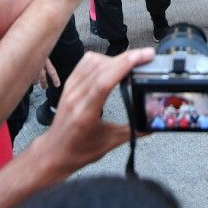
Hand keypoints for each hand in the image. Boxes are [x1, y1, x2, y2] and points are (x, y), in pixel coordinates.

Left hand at [41, 48, 155, 169]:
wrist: (54, 153)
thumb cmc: (79, 151)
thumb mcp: (109, 143)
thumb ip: (132, 132)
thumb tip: (153, 124)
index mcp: (86, 113)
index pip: (104, 81)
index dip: (124, 65)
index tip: (142, 56)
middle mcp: (76, 96)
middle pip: (102, 67)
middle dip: (127, 57)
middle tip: (147, 55)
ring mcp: (71, 88)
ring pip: (93, 61)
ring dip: (115, 57)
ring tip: (132, 61)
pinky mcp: (69, 84)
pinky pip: (85, 63)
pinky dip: (102, 58)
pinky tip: (112, 63)